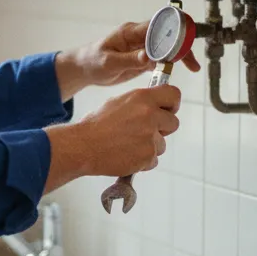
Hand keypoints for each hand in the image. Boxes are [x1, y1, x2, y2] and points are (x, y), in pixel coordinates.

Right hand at [44, 84, 181, 189]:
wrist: (83, 146)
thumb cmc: (96, 125)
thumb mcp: (118, 103)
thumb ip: (140, 103)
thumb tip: (155, 105)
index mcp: (142, 98)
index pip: (174, 95)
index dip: (172, 104)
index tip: (167, 110)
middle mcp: (149, 115)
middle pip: (173, 122)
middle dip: (162, 129)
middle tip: (144, 132)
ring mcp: (150, 137)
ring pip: (162, 144)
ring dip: (150, 146)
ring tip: (128, 145)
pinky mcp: (148, 156)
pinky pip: (153, 159)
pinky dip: (142, 160)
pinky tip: (126, 155)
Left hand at [57, 21, 200, 96]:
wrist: (84, 69)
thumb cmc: (92, 61)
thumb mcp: (109, 63)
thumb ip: (129, 60)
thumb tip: (149, 57)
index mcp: (130, 32)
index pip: (156, 26)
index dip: (173, 30)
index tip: (185, 39)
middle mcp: (138, 36)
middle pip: (166, 36)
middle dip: (181, 45)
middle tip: (192, 61)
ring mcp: (142, 46)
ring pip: (167, 47)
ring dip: (180, 55)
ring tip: (193, 67)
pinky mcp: (143, 58)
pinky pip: (162, 57)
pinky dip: (172, 63)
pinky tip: (182, 68)